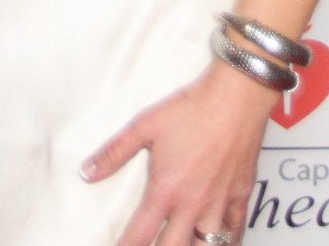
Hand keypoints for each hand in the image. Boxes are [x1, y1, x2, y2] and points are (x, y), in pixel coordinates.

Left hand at [83, 61, 273, 245]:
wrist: (236, 97)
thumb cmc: (193, 108)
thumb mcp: (144, 126)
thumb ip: (114, 153)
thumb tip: (88, 171)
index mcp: (166, 190)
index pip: (140, 235)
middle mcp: (193, 203)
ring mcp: (219, 202)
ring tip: (181, 243)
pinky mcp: (240, 195)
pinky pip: (235, 230)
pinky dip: (227, 240)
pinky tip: (219, 240)